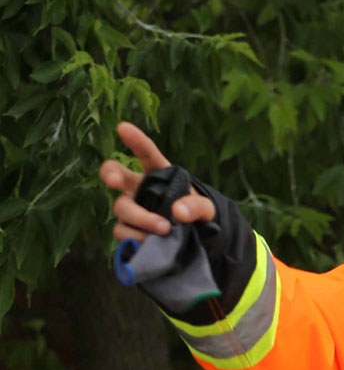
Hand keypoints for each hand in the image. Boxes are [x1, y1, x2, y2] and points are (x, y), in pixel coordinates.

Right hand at [100, 121, 214, 243]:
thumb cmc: (195, 213)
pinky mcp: (128, 230)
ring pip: (122, 208)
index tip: (123, 127)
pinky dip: (136, 237)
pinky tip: (151, 242)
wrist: (194, 239)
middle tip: (113, 180)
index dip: (136, 141)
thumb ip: (196, 206)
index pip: (147, 154)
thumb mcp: (206, 208)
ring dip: (140, 219)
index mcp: (159, 174)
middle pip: (116, 175)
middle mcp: (139, 188)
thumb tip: (178, 213)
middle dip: (111, 174)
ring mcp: (131, 209)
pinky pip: (123, 231)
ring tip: (164, 229)